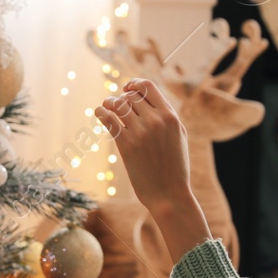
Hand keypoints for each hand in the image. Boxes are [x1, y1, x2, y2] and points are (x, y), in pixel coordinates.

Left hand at [95, 79, 192, 216]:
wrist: (169, 194)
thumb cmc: (175, 167)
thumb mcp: (179, 136)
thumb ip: (168, 115)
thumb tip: (150, 99)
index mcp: (170, 116)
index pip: (148, 86)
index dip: (134, 84)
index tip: (127, 88)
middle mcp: (156, 121)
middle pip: (131, 96)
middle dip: (121, 97)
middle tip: (116, 103)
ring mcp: (140, 132)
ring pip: (118, 104)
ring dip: (109, 102)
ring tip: (106, 106)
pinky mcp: (126, 145)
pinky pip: (108, 120)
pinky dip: (101, 112)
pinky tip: (98, 113)